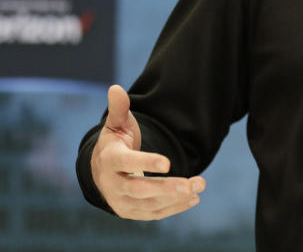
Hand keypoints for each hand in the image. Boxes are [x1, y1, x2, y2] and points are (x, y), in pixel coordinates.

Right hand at [91, 85, 206, 219]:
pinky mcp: (131, 213)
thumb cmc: (115, 143)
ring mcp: (121, 202)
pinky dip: (174, 208)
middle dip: (167, 188)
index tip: (168, 163)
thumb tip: (116, 88)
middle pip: (139, 189)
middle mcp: (112, 184)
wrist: (102, 172)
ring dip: (176, 197)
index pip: (127, 162)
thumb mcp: (116, 125)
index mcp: (109, 159)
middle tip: (192, 183)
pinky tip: (193, 198)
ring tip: (200, 185)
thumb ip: (119, 108)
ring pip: (150, 204)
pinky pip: (154, 213)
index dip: (146, 163)